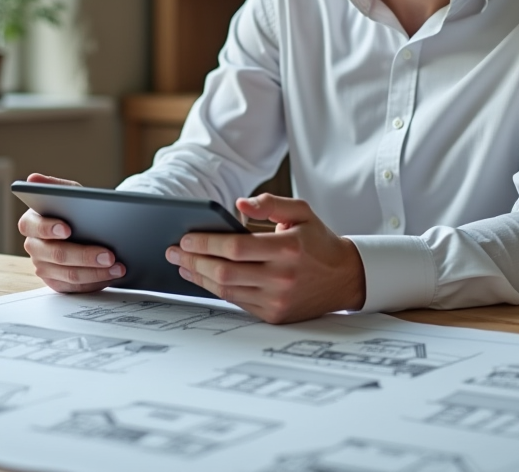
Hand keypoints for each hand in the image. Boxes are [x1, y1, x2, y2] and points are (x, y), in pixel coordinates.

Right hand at [17, 173, 125, 292]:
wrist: (89, 228)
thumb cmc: (76, 209)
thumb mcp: (70, 194)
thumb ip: (54, 186)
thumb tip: (32, 179)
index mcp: (31, 222)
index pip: (33, 226)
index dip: (49, 227)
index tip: (68, 228)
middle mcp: (34, 246)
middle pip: (56, 254)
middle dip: (84, 255)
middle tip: (109, 254)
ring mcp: (44, 267)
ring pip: (68, 274)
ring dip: (96, 272)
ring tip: (118, 266)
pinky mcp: (57, 282)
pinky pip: (75, 287)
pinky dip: (96, 282)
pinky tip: (112, 275)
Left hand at [165, 193, 365, 323]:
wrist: (345, 278)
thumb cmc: (318, 241)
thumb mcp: (301, 212)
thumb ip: (270, 203)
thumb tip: (239, 205)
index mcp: (288, 249)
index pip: (236, 247)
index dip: (206, 243)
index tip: (185, 239)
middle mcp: (282, 278)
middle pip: (225, 272)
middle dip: (193, 262)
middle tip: (173, 252)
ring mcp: (278, 300)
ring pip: (227, 290)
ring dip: (199, 278)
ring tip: (183, 265)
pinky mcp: (275, 315)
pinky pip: (237, 302)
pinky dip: (216, 290)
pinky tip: (204, 278)